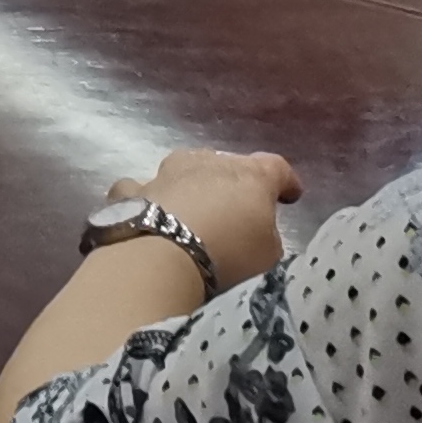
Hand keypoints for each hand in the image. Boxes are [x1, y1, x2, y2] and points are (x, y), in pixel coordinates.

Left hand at [104, 147, 302, 286]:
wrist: (160, 259)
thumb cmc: (229, 258)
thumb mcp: (269, 257)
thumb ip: (266, 238)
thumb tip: (256, 234)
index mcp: (250, 176)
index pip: (275, 167)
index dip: (285, 180)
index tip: (290, 194)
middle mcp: (206, 163)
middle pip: (226, 165)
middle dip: (233, 184)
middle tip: (236, 209)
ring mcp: (165, 173)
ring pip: (183, 170)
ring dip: (190, 186)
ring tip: (192, 211)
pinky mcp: (131, 192)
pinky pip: (142, 190)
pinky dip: (148, 199)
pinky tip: (147, 212)